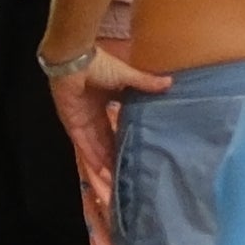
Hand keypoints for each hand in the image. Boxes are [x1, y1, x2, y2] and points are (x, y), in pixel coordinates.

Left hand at [44, 50, 166, 197]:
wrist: (75, 61)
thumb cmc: (98, 65)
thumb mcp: (127, 77)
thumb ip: (146, 83)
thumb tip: (170, 82)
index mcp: (104, 104)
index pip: (115, 129)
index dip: (124, 142)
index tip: (136, 155)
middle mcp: (92, 117)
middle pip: (105, 144)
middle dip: (115, 159)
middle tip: (127, 175)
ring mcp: (82, 123)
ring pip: (96, 150)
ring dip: (105, 165)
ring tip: (117, 182)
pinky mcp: (74, 127)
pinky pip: (85, 148)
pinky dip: (93, 161)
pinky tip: (103, 175)